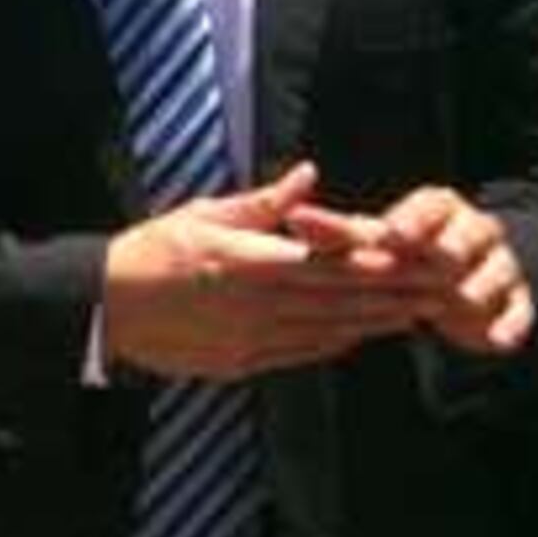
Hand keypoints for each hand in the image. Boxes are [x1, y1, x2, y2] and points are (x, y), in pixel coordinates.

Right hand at [101, 162, 438, 380]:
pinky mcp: (242, 361)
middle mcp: (255, 301)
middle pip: (338, 297)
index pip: (327, 260)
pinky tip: (358, 337)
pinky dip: (334, 344)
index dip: (374, 260)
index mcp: (247, 259)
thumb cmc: (149, 251)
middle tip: (432, 290)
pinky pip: (300, 352)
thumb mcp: (201, 213)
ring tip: (411, 315)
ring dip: (373, 323)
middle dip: (390, 294)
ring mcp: (250, 336)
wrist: (105, 306)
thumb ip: (262, 202)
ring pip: (327, 329)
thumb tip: (308, 175)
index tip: (411, 256)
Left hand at [291, 185, 534, 356]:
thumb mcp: (375, 240)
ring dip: (475, 287)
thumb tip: (293, 218)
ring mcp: (499, 263)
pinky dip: (508, 325)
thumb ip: (338, 232)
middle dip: (444, 251)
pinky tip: (495, 340)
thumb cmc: (404, 252)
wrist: (466, 273)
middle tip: (431, 261)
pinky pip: (519, 311)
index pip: (425, 208)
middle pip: (460, 239)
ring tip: (461, 299)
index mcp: (436, 207)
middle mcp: (472, 229)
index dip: (410, 222)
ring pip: (493, 271)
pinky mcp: (517, 299)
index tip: (390, 235)